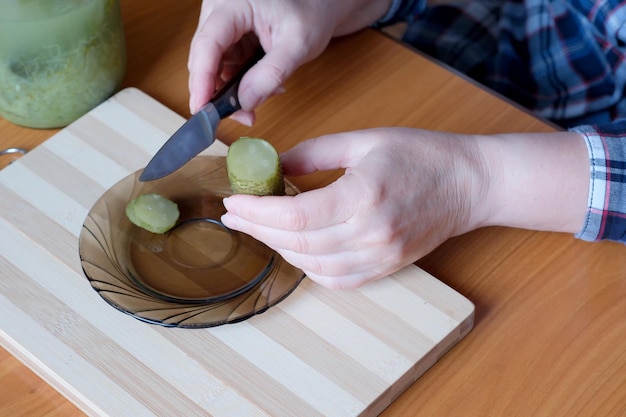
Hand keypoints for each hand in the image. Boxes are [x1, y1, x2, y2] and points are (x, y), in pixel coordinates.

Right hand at [188, 0, 392, 122]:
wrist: (318, 6)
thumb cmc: (310, 14)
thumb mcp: (298, 43)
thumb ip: (272, 73)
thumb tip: (245, 102)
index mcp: (232, 5)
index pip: (208, 44)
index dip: (201, 80)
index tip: (202, 111)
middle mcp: (219, 13)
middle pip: (205, 60)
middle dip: (220, 93)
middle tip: (244, 116)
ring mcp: (223, 28)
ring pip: (214, 69)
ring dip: (234, 91)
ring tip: (266, 94)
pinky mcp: (229, 41)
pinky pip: (227, 69)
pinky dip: (242, 85)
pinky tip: (264, 86)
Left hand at [221, 128, 487, 288]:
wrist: (469, 184)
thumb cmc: (422, 155)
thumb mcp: (364, 140)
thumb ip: (313, 153)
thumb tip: (273, 164)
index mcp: (364, 195)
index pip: (295, 215)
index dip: (257, 211)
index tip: (233, 201)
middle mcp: (371, 233)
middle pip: (297, 243)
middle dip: (258, 229)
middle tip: (236, 215)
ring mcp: (381, 256)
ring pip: (313, 266)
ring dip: (280, 250)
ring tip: (261, 229)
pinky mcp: (386, 267)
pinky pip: (337, 280)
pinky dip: (309, 268)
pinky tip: (296, 250)